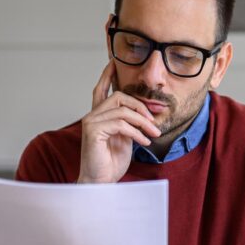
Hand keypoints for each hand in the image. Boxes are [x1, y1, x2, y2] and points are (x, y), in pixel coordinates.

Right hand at [78, 60, 161, 183]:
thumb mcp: (125, 139)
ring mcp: (91, 123)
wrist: (100, 183)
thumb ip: (130, 124)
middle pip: (119, 96)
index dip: (108, 75)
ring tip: (153, 134)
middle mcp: (92, 116)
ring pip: (123, 111)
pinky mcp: (93, 132)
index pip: (102, 90)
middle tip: (154, 122)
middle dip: (140, 107)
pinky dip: (137, 133)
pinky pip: (121, 124)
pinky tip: (144, 142)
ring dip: (143, 122)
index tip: (114, 62)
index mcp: (99, 116)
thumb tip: (144, 115)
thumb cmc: (111, 163)